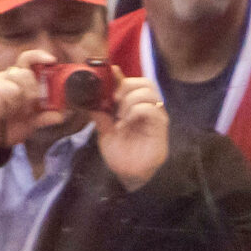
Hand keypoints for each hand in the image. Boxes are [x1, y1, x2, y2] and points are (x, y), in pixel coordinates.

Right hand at [0, 49, 69, 150]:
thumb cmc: (8, 123)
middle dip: (30, 94)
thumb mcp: (30, 123)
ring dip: (13, 106)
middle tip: (27, 108)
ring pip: (11, 89)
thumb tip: (60, 115)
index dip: (39, 57)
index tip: (51, 60)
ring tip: (9, 113)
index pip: (28, 60)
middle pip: (23, 75)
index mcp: (19, 81)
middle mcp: (6, 78)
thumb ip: (44, 118)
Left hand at [93, 74, 168, 190]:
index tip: (108, 75)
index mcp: (134, 106)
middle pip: (144, 82)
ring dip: (130, 99)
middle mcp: (147, 108)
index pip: (131, 83)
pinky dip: (135, 111)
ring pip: (148, 91)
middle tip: (114, 99)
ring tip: (120, 115)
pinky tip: (126, 123)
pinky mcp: (160, 126)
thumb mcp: (104, 131)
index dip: (120, 76)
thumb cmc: (121, 154)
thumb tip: (90, 98)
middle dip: (126, 86)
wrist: (128, 175)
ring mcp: (156, 116)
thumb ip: (101, 114)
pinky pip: (151, 108)